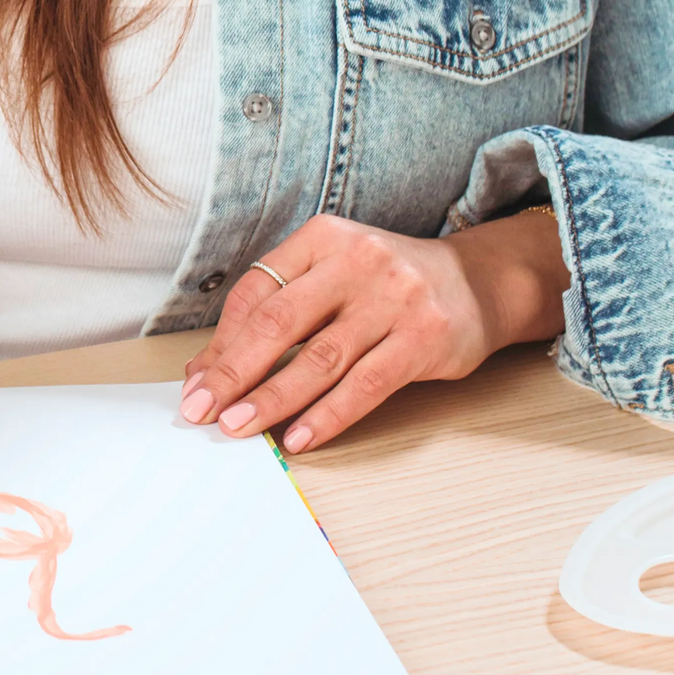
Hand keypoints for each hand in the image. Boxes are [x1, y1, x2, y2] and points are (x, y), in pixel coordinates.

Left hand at [178, 207, 565, 451]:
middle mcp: (357, 260)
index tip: (197, 383)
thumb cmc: (387, 284)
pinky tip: (299, 437)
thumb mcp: (332, 275)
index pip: (257, 291)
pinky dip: (328, 416)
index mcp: (323, 236)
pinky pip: (365, 385)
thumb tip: (208, 369)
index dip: (221, 342)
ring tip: (238, 427)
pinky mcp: (424, 337)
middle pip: (280, 323)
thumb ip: (276, 312)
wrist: (476, 281)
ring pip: (320, 358)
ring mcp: (395, 298)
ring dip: (272, 398)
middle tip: (201, 409)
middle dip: (233, 371)